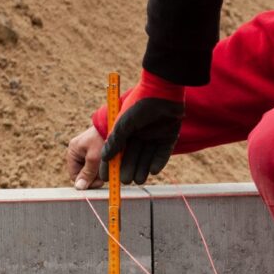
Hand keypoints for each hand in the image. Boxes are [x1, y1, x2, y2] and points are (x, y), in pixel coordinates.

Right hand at [66, 126, 105, 189]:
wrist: (113, 124)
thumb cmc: (102, 139)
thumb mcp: (94, 158)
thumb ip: (87, 173)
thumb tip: (79, 187)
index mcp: (73, 152)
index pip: (74, 175)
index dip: (85, 182)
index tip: (99, 183)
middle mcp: (78, 152)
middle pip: (84, 173)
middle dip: (94, 176)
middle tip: (106, 175)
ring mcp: (86, 151)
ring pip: (92, 170)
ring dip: (100, 172)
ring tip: (109, 167)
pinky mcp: (96, 151)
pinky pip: (97, 164)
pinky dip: (103, 166)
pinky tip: (111, 164)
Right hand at [101, 70, 185, 185]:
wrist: (164, 92)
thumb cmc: (139, 105)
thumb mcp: (124, 124)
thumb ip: (116, 141)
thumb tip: (104, 157)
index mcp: (125, 130)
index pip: (115, 150)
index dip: (110, 163)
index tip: (106, 177)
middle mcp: (139, 134)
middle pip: (132, 156)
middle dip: (127, 168)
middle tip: (125, 181)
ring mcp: (154, 136)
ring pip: (146, 157)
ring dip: (142, 169)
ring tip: (138, 180)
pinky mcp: (168, 137)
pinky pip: (162, 154)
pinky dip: (157, 162)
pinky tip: (152, 171)